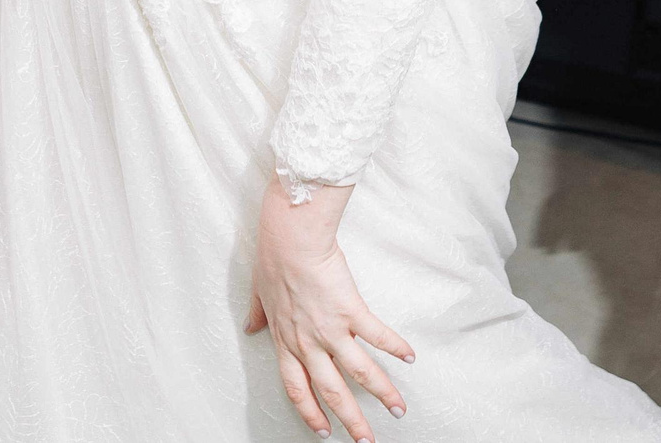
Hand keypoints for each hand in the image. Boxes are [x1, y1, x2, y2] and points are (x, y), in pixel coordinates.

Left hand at [246, 179, 412, 441]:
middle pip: (331, 391)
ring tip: (399, 409)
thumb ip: (258, 314)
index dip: (310, 412)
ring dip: (381, 393)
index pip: (297, 388)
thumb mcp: (259, 292)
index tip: (322, 430)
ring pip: (358, 372)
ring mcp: (330, 329)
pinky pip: (376, 335)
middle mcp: (308, 342)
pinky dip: (395, 347)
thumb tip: (250, 327)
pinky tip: (410, 357)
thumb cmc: (273, 259)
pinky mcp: (350, 310)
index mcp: (287, 340)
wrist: (290, 238)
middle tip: (366, 440)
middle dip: (350, 420)